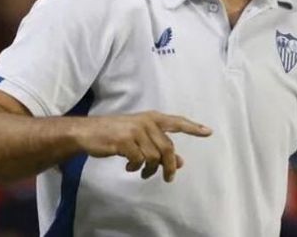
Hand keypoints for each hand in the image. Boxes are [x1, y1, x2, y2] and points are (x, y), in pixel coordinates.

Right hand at [78, 111, 211, 181]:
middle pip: (167, 148)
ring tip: (141, 171)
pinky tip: (129, 167)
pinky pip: (138, 160)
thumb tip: (180, 162)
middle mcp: (146, 122)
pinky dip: (136, 167)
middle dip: (169, 166)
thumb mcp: (140, 136)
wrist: (88, 132)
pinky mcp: (124, 141)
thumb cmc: (115, 133)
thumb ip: (159, 146)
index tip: (208, 132)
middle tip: (168, 178)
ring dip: (149, 168)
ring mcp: (135, 131)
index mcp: (152, 117)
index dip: (193, 127)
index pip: (177, 122)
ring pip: (153, 157)